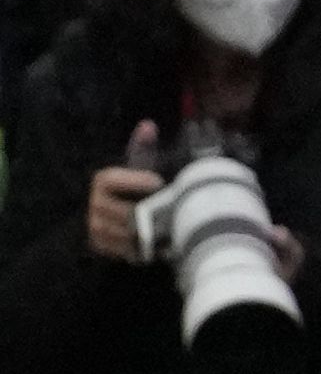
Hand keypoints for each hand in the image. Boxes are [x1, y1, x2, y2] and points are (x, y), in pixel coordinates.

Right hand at [83, 134, 160, 262]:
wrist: (126, 213)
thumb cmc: (139, 183)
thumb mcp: (142, 165)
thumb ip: (144, 148)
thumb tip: (147, 125)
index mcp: (102, 181)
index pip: (109, 179)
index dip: (132, 180)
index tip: (159, 182)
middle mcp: (94, 204)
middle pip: (118, 209)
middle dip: (145, 211)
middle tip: (172, 211)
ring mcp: (96, 226)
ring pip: (120, 232)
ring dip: (145, 231)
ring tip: (170, 227)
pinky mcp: (101, 244)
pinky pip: (120, 249)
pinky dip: (140, 247)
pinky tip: (160, 242)